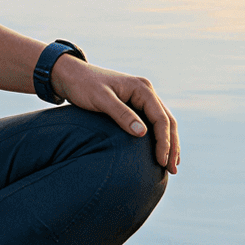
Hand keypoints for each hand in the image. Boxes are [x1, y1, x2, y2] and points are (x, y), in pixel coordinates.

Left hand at [50, 57, 181, 173]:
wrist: (71, 75)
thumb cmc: (83, 85)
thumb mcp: (101, 99)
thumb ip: (121, 114)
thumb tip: (143, 133)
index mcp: (142, 88)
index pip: (161, 118)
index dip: (164, 141)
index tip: (161, 161)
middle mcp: (146, 91)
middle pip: (168, 121)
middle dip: (172, 146)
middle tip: (173, 169)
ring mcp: (141, 98)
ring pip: (163, 122)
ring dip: (169, 143)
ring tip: (172, 165)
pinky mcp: (134, 105)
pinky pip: (153, 122)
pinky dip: (159, 138)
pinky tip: (160, 152)